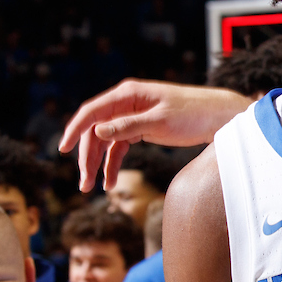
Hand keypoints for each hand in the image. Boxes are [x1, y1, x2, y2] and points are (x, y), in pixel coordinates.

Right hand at [58, 79, 252, 191]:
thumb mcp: (160, 121)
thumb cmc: (192, 114)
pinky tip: (109, 182)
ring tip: (91, 188)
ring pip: (106, 142)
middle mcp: (126, 103)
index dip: (75, 129)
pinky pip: (119, 148)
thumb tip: (98, 132)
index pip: (92, 111)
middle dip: (87, 156)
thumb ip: (128, 126)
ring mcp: (132, 117)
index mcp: (127, 94)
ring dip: (97, 164)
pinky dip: (113, 164)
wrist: (217, 117)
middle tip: (83, 183)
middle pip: (96, 131)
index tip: (63, 149)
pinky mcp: (141, 129)